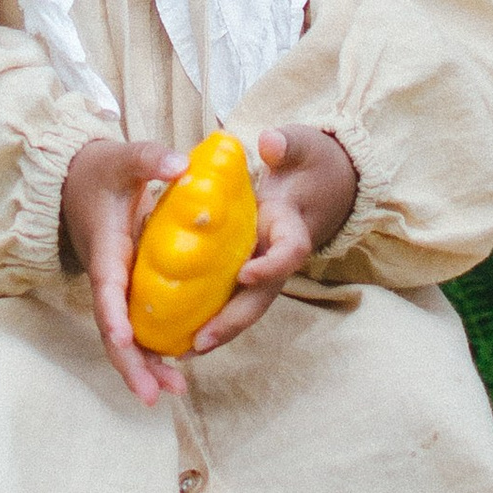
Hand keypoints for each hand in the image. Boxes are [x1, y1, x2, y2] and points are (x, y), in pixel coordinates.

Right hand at [60, 136, 185, 406]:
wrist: (76, 180)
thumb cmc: (102, 171)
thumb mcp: (124, 158)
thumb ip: (149, 158)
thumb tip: (179, 164)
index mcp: (106, 249)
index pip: (107, 288)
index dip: (115, 315)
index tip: (125, 339)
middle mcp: (107, 276)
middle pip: (112, 329)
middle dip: (129, 363)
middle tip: (153, 395)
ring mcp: (115, 287)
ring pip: (123, 335)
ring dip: (142, 366)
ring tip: (169, 393)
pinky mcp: (125, 289)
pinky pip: (135, 326)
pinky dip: (149, 350)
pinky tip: (172, 371)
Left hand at [188, 125, 357, 359]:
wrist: (314, 182)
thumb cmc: (305, 163)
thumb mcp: (301, 146)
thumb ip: (287, 145)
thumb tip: (269, 143)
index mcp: (292, 228)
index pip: (289, 253)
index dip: (271, 266)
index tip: (246, 272)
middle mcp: (279, 257)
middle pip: (262, 296)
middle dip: (233, 320)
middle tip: (201, 339)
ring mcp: (263, 268)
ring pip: (244, 306)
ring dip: (218, 330)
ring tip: (182, 350)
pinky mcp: (246, 271)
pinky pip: (230, 299)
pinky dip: (209, 319)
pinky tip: (178, 335)